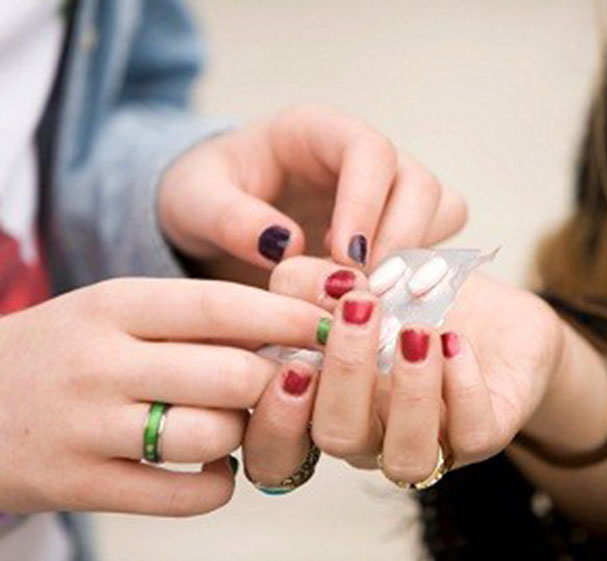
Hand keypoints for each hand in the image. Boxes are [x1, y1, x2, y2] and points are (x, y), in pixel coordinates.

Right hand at [0, 278, 328, 514]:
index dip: (288, 317)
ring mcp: (88, 428)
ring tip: (237, 423)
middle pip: (231, 375)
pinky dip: (218, 484)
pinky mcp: (81, 485)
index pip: (221, 306)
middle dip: (277, 380)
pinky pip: (185, 495)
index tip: (335, 322)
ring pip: (213, 435)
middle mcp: (101, 363)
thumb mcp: (112, 312)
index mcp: (113, 306)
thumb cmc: (59, 353)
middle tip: (292, 380)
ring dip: (246, 433)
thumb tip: (289, 329)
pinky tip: (213, 468)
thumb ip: (190, 318)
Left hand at [158, 104, 466, 282]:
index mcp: (316, 132)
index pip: (368, 150)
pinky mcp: (400, 226)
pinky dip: (423, 273)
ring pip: (442, 209)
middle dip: (400, 242)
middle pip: (418, 183)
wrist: (216, 216)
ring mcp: (389, 190)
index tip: (345, 259)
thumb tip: (286, 245)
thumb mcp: (194, 201)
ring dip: (417, 258)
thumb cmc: (204, 197)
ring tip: (368, 296)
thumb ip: (228, 217)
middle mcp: (364, 156)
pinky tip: (378, 298)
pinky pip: (440, 241)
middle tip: (363, 292)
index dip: (366, 204)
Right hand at [242, 257, 568, 486]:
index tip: (291, 360)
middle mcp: (371, 434)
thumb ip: (313, 279)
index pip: (279, 443)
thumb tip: (302, 282)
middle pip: (338, 438)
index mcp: (327, 404)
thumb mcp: (360, 275)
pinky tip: (456, 342)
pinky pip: (472, 434)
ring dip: (408, 392)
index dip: (275, 417)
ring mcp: (428, 442)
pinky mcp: (482, 436)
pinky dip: (463, 385)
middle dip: (345, 373)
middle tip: (361, 308)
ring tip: (417, 332)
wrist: (496, 315)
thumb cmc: (418, 301)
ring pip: (405, 457)